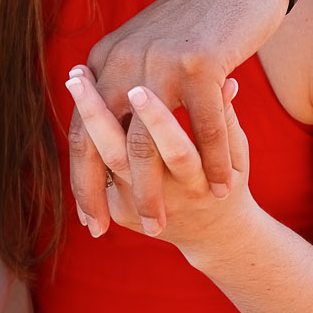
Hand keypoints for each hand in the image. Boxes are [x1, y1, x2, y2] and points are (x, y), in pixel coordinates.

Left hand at [64, 66, 255, 256]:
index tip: (139, 89)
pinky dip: (86, 133)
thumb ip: (226, 120)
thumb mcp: (237, 154)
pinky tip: (78, 93)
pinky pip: (99, 169)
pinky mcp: (121, 210)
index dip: (158, 123)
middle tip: (79, 79)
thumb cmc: (228, 178)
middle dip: (99, 116)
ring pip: (107, 161)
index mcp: (199, 182)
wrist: (214, 233)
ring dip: (86, 120)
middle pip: (126, 157)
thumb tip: (227, 83)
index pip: (176, 151)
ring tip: (76, 79)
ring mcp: (139, 206)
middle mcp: (167, 196)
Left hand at [65, 0, 283, 236]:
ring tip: (159, 227)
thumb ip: (126, 86)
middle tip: (106, 233)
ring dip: (153, 193)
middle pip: (102, 142)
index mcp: (106, 59)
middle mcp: (123, 61)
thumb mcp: (148, 51)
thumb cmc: (197, 21)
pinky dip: (215, 164)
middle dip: (102, 195)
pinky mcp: (202, 63)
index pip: (79, 129)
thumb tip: (109, 137)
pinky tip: (224, 189)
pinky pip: (206, 128)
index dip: (79, 177)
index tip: (85, 217)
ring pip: (150, 145)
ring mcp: (161, 62)